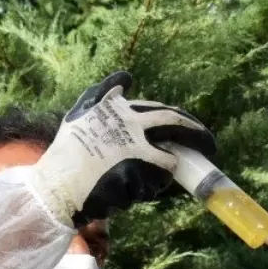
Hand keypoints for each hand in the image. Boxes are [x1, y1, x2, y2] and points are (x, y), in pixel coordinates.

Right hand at [33, 71, 216, 223]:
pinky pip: (154, 186)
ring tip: (142, 183)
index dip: (184, 121)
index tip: (196, 130)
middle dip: (200, 135)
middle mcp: (130, 124)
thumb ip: (103, 94)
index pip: (163, 111)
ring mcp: (134, 149)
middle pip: (177, 124)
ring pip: (168, 162)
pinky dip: (147, 191)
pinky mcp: (134, 174)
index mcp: (120, 109)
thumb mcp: (80, 114)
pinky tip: (125, 193)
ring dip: (163, 174)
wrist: (55, 188)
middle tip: (213, 146)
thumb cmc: (66, 155)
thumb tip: (126, 75)